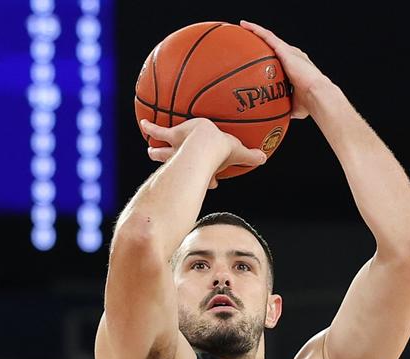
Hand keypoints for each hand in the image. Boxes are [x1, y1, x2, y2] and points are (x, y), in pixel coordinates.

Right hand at [140, 117, 265, 188]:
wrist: (206, 143)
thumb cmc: (222, 149)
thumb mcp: (238, 151)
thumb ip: (250, 155)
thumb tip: (265, 158)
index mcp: (205, 166)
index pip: (208, 176)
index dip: (211, 180)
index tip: (214, 184)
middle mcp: (189, 160)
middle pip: (183, 164)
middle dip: (178, 167)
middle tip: (176, 169)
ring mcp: (178, 149)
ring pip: (166, 152)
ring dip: (159, 152)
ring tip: (151, 151)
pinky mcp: (173, 136)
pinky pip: (159, 131)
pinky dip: (151, 127)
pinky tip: (143, 124)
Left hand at [239, 20, 328, 119]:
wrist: (316, 95)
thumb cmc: (310, 102)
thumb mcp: (295, 106)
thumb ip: (286, 107)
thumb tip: (279, 116)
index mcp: (296, 67)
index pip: (280, 59)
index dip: (271, 56)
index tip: (261, 57)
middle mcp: (293, 56)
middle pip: (273, 45)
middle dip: (261, 40)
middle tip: (248, 37)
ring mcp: (289, 51)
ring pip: (269, 37)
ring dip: (256, 31)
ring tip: (243, 26)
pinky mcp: (285, 50)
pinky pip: (267, 36)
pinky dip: (256, 30)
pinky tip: (245, 26)